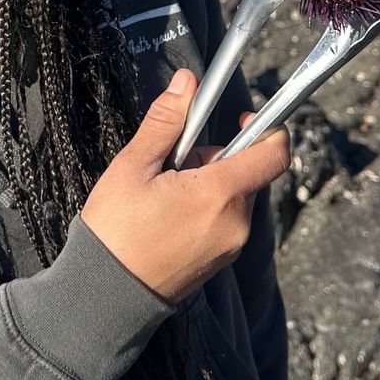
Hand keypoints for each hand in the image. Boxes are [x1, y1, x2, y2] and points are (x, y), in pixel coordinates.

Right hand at [80, 71, 288, 304]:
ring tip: (163, 195)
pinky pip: (225, 220)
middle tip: (171, 165)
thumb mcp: (133, 167)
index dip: (267, 128)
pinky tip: (168, 216)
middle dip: (215, 157)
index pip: (274, 154)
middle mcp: (236, 223)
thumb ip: (165, 123)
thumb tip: (187, 82)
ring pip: (234, 195)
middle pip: (246, 171)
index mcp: (219, 195)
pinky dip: (205, 208)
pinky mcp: (221, 261)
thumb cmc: (115, 231)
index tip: (240, 117)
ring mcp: (231, 246)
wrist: (105, 297)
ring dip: (209, 183)